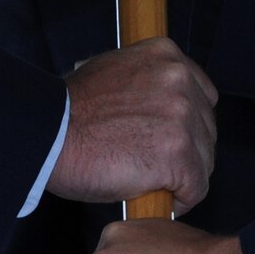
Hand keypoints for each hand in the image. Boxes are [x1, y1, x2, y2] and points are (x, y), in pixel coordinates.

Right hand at [49, 37, 216, 208]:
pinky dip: (182, 198)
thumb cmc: (69, 110)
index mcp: (166, 55)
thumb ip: (143, 80)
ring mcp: (181, 115)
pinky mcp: (177, 153)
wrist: (49, 133)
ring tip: (154, 182)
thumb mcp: (111, 70)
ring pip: (204, 159)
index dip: (188, 124)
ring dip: (184, 176)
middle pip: (206, 128)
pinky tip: (161, 198)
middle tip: (158, 166)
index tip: (170, 141)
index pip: (202, 95)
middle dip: (187, 151)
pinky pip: (196, 186)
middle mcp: (179, 79)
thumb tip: (152, 98)